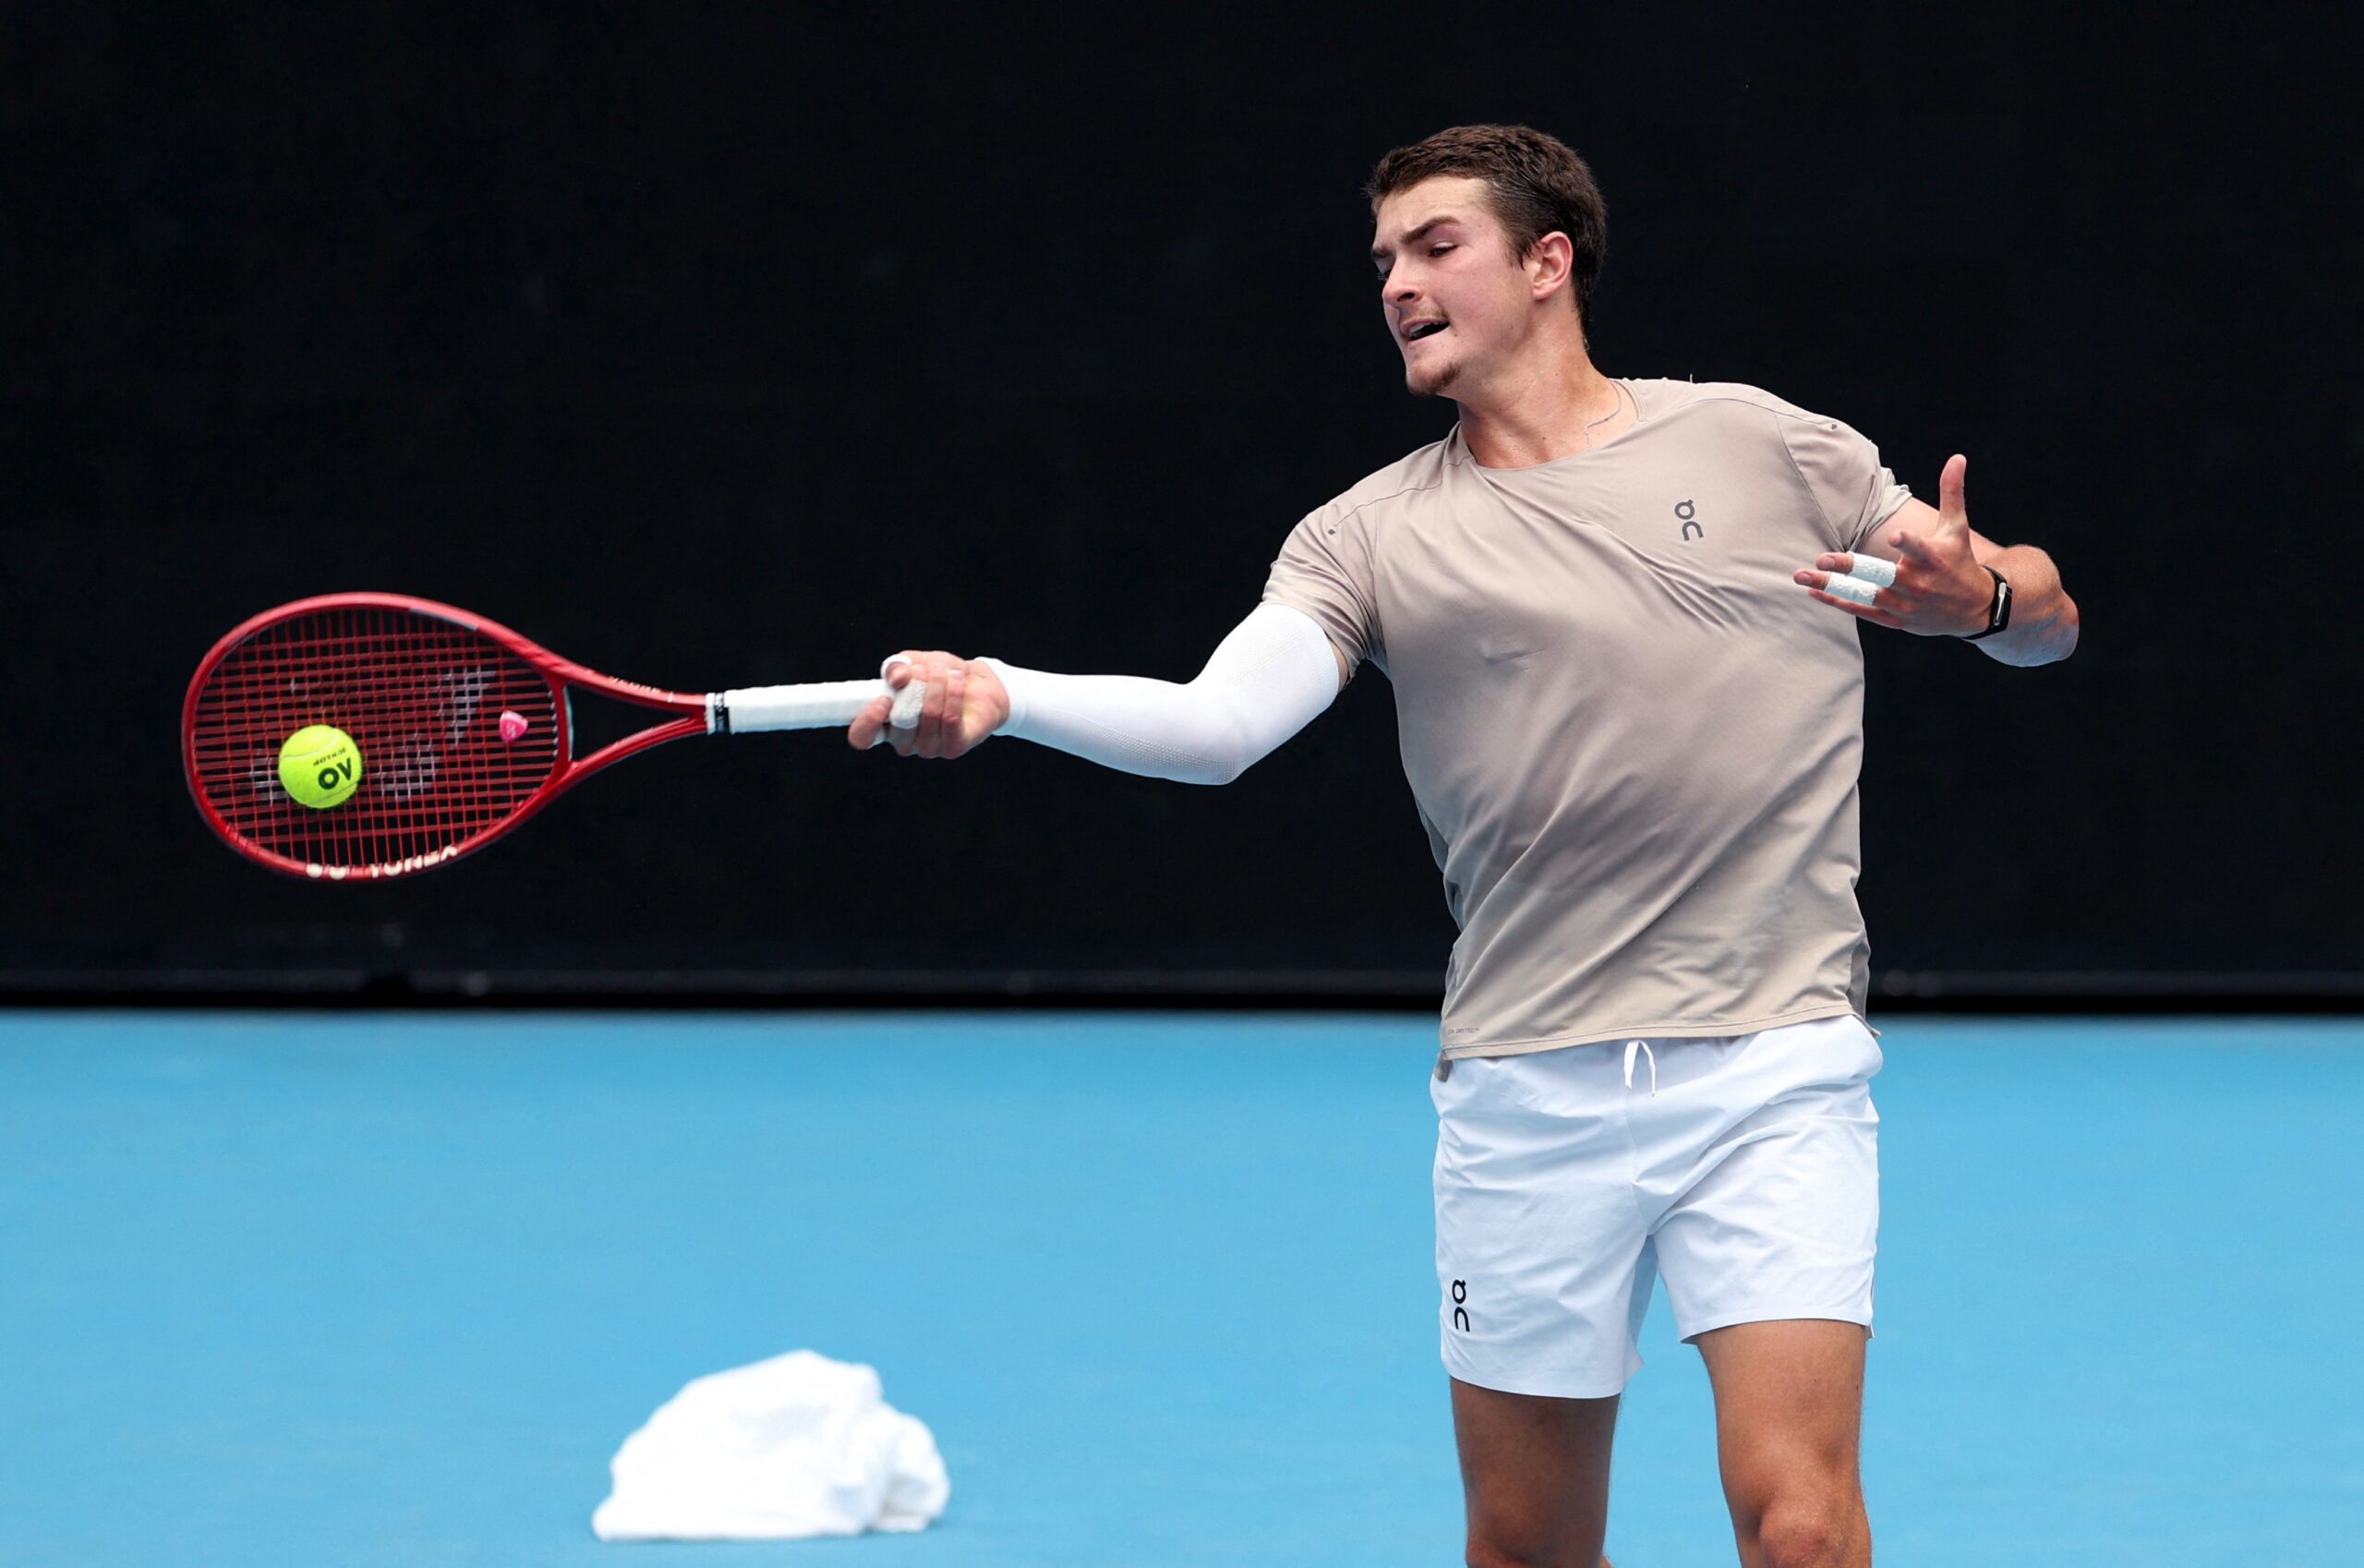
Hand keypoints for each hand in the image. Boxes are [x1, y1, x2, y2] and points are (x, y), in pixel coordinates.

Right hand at [848, 650, 1009, 758]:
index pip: (862, 737)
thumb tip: (897, 679)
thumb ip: (898, 666)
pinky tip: (957, 680)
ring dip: (937, 686)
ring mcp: (928, 748)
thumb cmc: (939, 675)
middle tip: (926, 670)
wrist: (977, 684)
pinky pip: (950, 720)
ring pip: (928, 716)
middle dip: (916, 687)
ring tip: (945, 670)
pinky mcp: (953, 748)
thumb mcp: (914, 662)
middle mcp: (904, 742)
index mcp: (885, 724)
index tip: (884, 699)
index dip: (867, 721)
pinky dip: (953, 694)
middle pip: (901, 721)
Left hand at [1793, 454, 1991, 635]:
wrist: (1975, 609)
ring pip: (1863, 594)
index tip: (1893, 536)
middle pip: (1880, 574)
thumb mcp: (1957, 528)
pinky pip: (1862, 610)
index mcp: (1932, 558)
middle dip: (1850, 567)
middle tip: (1822, 559)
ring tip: (1802, 575)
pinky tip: (1814, 591)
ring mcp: (1904, 603)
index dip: (1906, 543)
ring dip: (1831, 586)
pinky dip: (1838, 601)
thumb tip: (1957, 457)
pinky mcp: (1895, 618)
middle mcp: (1917, 583)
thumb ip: (1951, 492)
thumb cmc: (1961, 561)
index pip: (1917, 548)